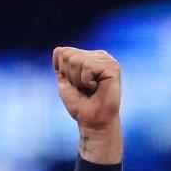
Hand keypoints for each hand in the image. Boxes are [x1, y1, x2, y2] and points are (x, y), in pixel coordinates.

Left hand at [53, 46, 121, 162]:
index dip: (63, 71)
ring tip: (90, 88)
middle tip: (82, 88)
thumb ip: (61, 66)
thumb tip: (58, 49)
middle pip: (69, 55)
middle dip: (70, 75)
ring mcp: (107, 60)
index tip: (74, 84)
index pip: (64, 52)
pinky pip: (88, 67)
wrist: (92, 121)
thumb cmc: (80, 104)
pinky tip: (96, 88)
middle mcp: (99, 56)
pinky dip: (86, 81)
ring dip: (78, 80)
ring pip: (77, 60)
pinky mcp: (112, 66)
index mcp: (88, 57)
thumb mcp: (64, 82)